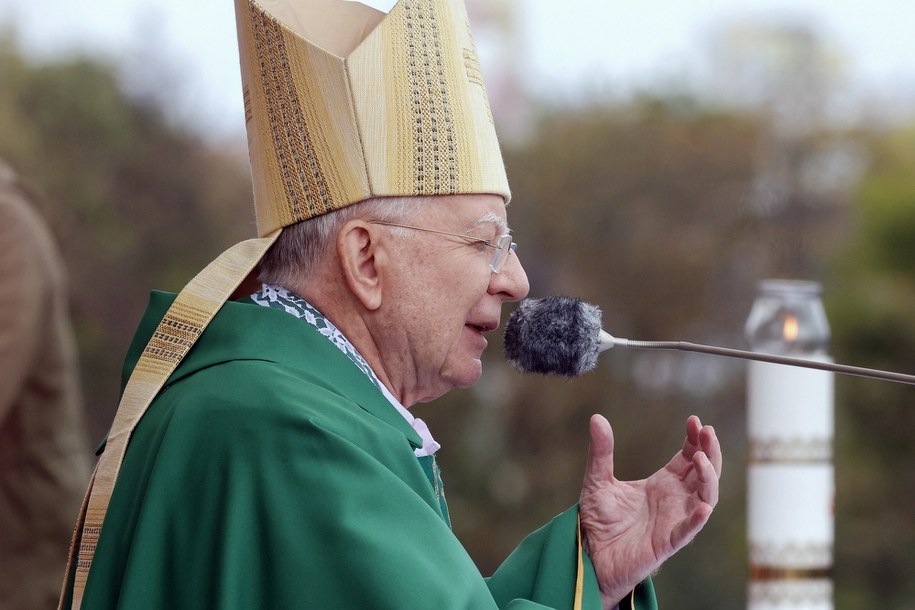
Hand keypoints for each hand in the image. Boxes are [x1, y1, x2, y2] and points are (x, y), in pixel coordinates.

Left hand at [579, 414, 721, 607]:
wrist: (590, 554)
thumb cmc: (598, 520)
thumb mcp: (597, 480)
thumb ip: (601, 452)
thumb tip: (596, 418)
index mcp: (662, 484)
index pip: (688, 457)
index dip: (694, 439)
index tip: (694, 420)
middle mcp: (674, 500)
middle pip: (704, 473)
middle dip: (709, 451)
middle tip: (707, 431)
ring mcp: (674, 520)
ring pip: (705, 498)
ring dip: (708, 478)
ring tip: (700, 459)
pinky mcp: (667, 542)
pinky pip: (688, 531)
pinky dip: (697, 519)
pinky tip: (703, 506)